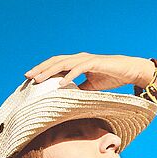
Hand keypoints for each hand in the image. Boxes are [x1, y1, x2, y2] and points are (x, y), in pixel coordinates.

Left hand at [23, 52, 152, 90]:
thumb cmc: (111, 77)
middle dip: (40, 69)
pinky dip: (69, 75)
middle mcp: (79, 58)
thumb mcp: (91, 86)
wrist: (129, 71)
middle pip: (55, 61)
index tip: (30, 78)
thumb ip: (80, 89)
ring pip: (63, 63)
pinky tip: (61, 83)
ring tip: (38, 79)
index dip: (43, 70)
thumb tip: (69, 98)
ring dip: (49, 71)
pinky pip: (79, 69)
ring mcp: (86, 59)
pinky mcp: (95, 63)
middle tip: (27, 77)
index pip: (56, 65)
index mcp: (77, 63)